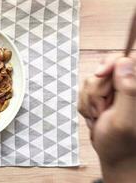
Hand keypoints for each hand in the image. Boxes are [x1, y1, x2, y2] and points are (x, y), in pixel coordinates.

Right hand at [78, 55, 135, 182]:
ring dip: (90, 101)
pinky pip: (84, 91)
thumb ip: (129, 90)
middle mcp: (129, 86)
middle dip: (97, 91)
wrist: (113, 155)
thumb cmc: (121, 143)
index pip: (128, 59)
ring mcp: (115, 90)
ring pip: (91, 81)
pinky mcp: (103, 95)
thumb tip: (124, 62)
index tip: (100, 74)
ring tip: (100, 116)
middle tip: (103, 109)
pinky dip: (86, 106)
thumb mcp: (125, 118)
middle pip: (105, 70)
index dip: (111, 62)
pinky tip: (95, 117)